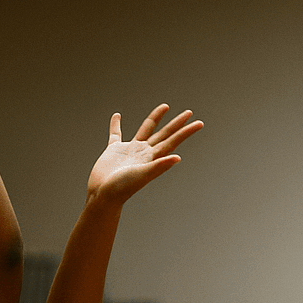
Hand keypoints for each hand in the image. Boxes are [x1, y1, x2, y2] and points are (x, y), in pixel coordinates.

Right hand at [87, 104, 203, 203]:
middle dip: (177, 123)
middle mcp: (143, 152)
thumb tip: (177, 158)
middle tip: (189, 112)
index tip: (199, 123)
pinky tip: (117, 116)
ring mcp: (129, 150)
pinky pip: (116, 134)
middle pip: (164, 133)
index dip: (186, 132)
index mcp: (152, 157)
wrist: (103, 196)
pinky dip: (116, 125)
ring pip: (145, 129)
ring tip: (165, 107)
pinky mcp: (113, 150)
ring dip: (155, 118)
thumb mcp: (142, 175)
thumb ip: (159, 166)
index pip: (173, 141)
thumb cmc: (122, 188)